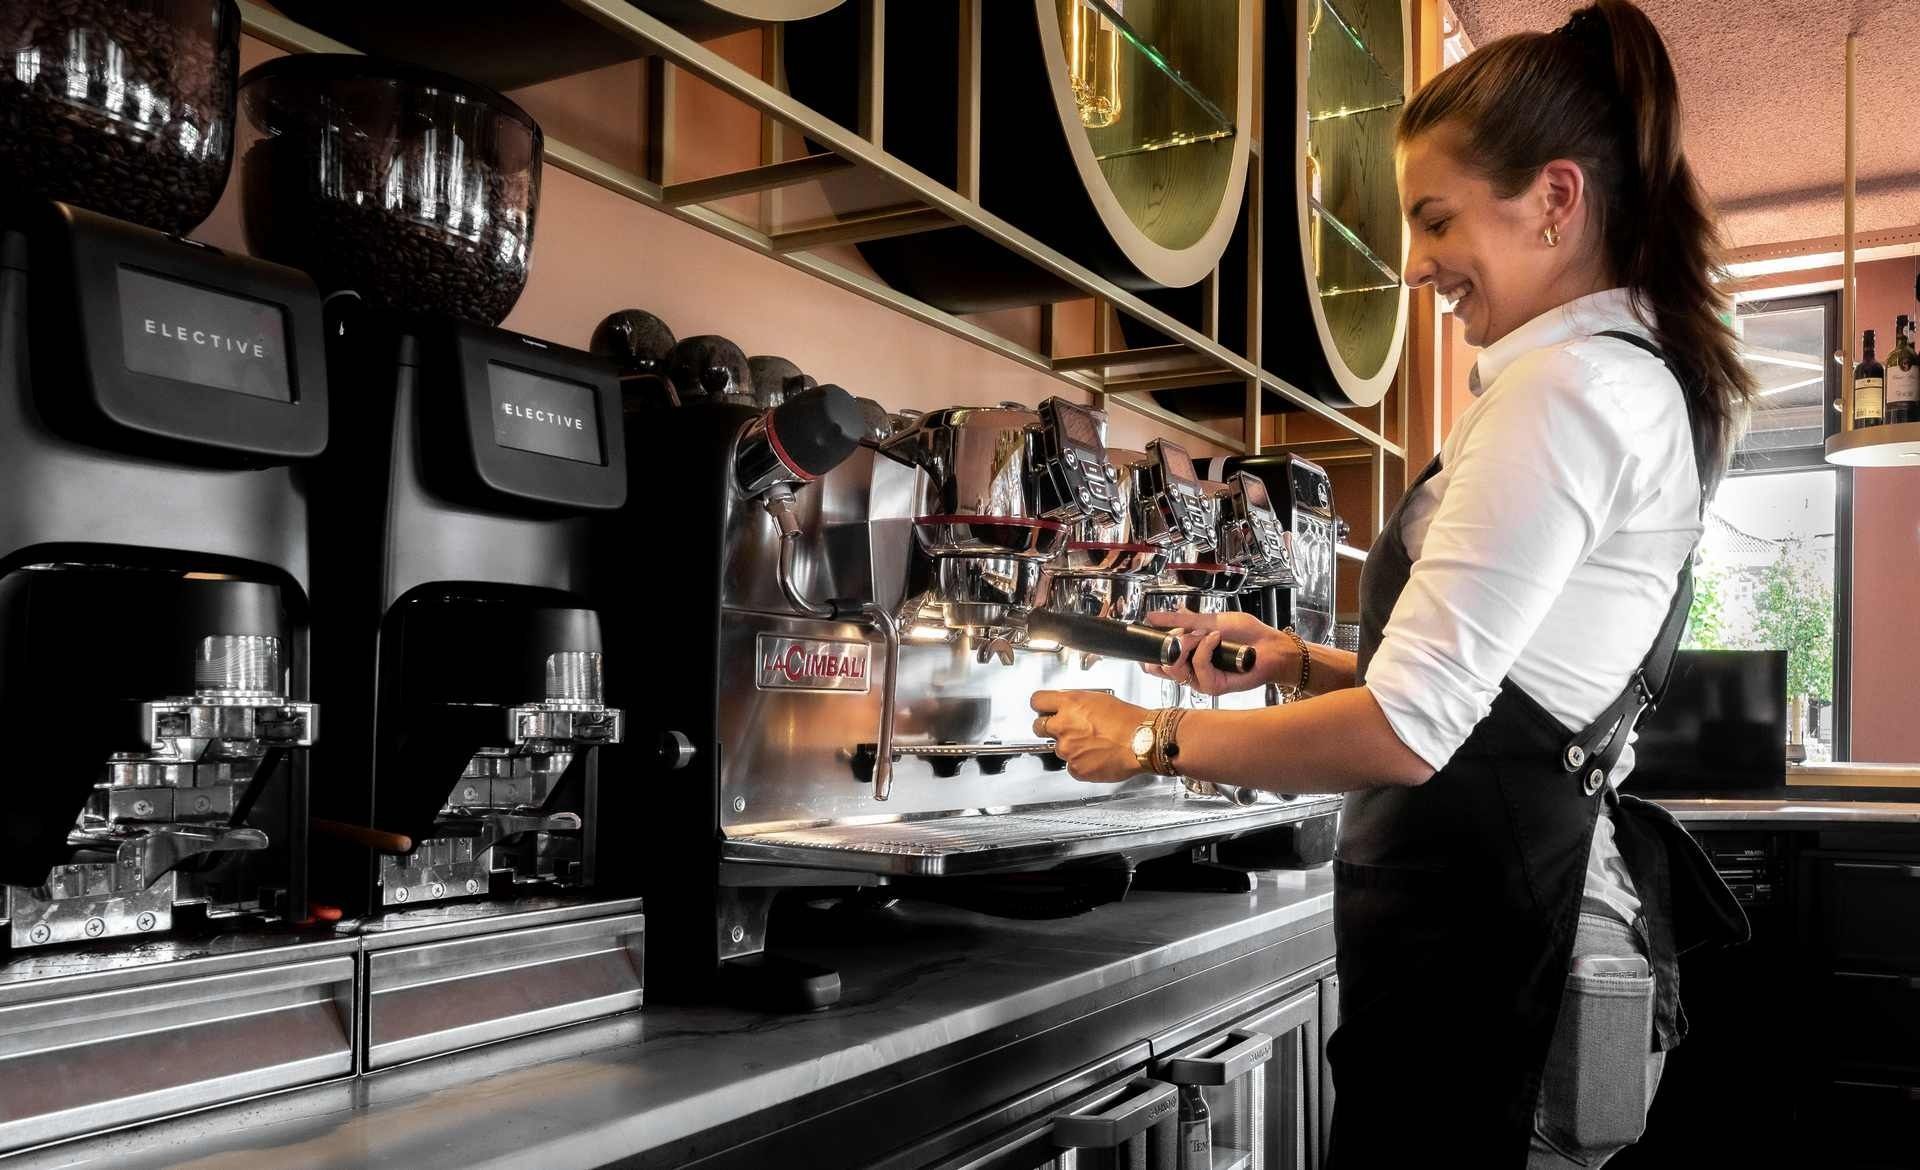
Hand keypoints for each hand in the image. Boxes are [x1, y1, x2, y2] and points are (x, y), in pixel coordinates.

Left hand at [1031, 689, 1149, 782]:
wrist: (1143, 742)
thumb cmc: (1128, 720)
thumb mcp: (1099, 699)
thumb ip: (1076, 703)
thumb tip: (1066, 707)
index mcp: (1069, 704)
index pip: (1037, 701)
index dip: (1041, 706)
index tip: (1043, 709)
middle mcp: (1064, 726)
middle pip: (1038, 726)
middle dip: (1048, 727)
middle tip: (1065, 728)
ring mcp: (1067, 749)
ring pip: (1057, 748)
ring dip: (1069, 746)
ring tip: (1092, 743)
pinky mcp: (1076, 768)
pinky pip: (1071, 765)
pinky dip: (1080, 763)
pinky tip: (1095, 756)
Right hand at [1140, 610, 1294, 696]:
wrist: (1270, 644)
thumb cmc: (1245, 634)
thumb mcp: (1208, 621)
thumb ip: (1181, 622)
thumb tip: (1153, 616)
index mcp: (1187, 658)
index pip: (1156, 663)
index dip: (1148, 653)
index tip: (1150, 635)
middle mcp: (1191, 672)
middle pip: (1160, 667)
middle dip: (1169, 644)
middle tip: (1183, 632)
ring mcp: (1201, 681)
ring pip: (1176, 668)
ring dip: (1187, 645)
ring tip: (1204, 635)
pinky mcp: (1213, 687)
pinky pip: (1198, 667)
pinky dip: (1205, 649)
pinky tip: (1217, 639)